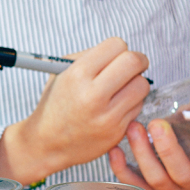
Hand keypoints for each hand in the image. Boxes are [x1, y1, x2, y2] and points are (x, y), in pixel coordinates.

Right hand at [0, 37, 149, 184]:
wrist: (48, 143)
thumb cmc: (55, 106)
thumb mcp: (61, 74)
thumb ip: (89, 57)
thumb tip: (120, 50)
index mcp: (77, 75)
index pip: (116, 45)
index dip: (118, 48)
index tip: (116, 56)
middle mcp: (92, 95)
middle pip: (134, 61)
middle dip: (137, 60)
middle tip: (132, 66)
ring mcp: (106, 116)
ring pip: (142, 85)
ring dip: (136, 83)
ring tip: (121, 88)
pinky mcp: (116, 131)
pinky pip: (138, 106)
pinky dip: (131, 103)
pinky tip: (115, 107)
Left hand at [108, 119, 189, 189]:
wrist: (163, 146)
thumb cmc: (185, 130)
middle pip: (184, 175)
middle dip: (168, 150)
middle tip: (156, 125)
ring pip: (158, 180)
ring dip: (143, 154)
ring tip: (133, 128)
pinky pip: (135, 187)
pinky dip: (122, 169)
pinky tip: (115, 149)